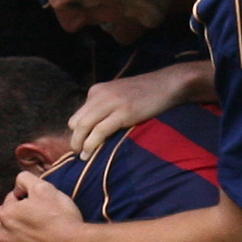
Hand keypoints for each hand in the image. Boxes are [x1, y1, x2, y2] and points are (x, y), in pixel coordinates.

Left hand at [0, 174, 89, 241]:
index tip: (35, 202)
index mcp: (7, 212)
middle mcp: (2, 233)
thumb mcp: (45, 187)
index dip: (21, 198)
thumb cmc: (62, 217)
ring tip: (1, 235)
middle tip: (28, 216)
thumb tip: (17, 187)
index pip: (8, 200)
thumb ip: (25, 179)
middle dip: (9, 215)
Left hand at [68, 61, 214, 157]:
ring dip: (80, 144)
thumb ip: (105, 107)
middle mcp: (100, 95)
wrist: (167, 84)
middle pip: (76, 122)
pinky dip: (91, 144)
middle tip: (77, 153)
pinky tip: (90, 153)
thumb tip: (95, 127)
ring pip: (84, 126)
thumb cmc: (146, 93)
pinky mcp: (123, 112)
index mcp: (97, 90)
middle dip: (75, 140)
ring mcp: (111, 103)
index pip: (78, 114)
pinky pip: (99, 131)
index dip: (76, 132)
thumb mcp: (119, 95)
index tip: (80, 144)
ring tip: (82, 156)